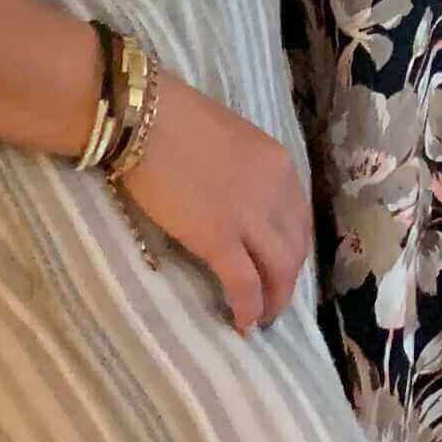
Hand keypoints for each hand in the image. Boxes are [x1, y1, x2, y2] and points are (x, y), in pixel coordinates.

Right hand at [122, 78, 313, 333]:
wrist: (142, 116)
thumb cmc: (173, 118)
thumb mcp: (231, 139)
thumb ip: (246, 171)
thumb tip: (237, 199)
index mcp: (279, 164)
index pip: (300, 217)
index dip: (293, 248)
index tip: (280, 264)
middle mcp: (275, 192)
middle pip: (296, 248)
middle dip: (287, 280)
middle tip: (273, 299)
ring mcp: (249, 217)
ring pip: (279, 271)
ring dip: (274, 300)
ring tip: (261, 317)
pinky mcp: (218, 238)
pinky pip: (244, 283)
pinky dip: (249, 308)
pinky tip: (243, 324)